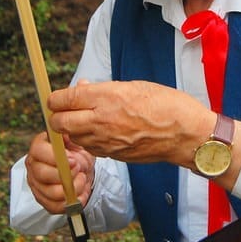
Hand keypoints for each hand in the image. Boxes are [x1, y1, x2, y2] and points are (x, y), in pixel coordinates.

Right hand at [24, 132, 94, 214]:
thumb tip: (65, 129)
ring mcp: (36, 185)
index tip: (73, 160)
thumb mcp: (76, 140)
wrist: (83, 170)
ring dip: (72, 188)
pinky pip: (55, 206)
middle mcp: (33, 166)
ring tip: (81, 180)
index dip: (55, 157)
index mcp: (38, 148)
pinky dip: (71, 202)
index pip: (38, 151)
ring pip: (51, 192)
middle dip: (65, 174)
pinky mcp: (43, 200)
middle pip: (42, 174)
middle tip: (79, 169)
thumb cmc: (77, 154)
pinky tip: (80, 193)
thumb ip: (69, 135)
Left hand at [46, 80, 213, 165]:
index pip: (64, 99)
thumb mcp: (133, 86)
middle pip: (60, 123)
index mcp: (106, 98)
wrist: (184, 133)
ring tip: (83, 121)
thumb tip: (82, 88)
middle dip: (57, 117)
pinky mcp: (113, 155)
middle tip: (63, 112)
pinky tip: (99, 132)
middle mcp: (102, 120)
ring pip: (73, 138)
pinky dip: (88, 141)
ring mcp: (106, 141)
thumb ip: (103, 89)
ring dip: (72, 130)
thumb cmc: (165, 104)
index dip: (55, 99)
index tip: (56, 98)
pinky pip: (90, 148)